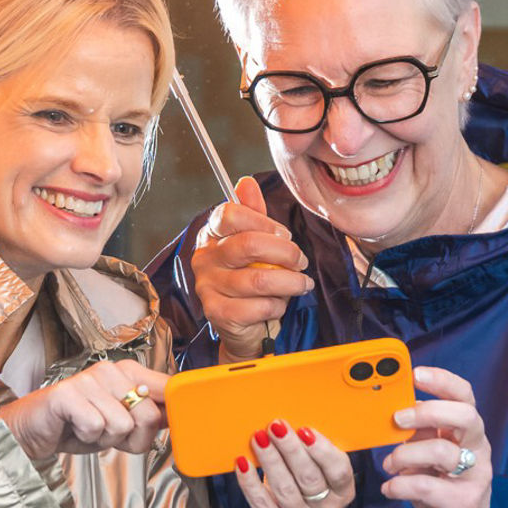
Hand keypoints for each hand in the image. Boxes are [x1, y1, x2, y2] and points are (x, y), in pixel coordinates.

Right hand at [0, 359, 167, 459]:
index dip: (173, 412)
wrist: (35, 430)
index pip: (167, 387)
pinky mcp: (68, 393)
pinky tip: (76, 428)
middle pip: (149, 415)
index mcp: (129, 372)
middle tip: (109, 433)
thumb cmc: (79, 425)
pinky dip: (87, 437)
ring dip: (106, 439)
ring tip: (89, 429)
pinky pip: (96, 426)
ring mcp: (89, 379)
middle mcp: (111, 371)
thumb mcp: (122, 422)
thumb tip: (180, 416)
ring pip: (122, 425)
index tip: (170, 425)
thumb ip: (149, 417)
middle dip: (133, 438)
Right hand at [192, 176, 315, 359]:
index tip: (283, 234)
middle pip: (249, 245)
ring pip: (259, 279)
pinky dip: (278, 306)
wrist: (243, 325)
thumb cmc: (250, 279)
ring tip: (302, 283)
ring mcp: (208, 286)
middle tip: (300, 260)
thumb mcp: (253, 242)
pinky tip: (280, 304)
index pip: (231, 214)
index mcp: (211, 235)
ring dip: (290, 282)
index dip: (264, 222)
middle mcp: (204, 258)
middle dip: (286, 252)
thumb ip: (252, 214)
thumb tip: (246, 182)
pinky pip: (258, 306)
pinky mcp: (218, 313)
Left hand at [235, 420, 353, 507]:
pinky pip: (261, 502)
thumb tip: (286, 424)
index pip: (340, 471)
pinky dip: (250, 480)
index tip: (305, 429)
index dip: (323, 450)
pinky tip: (242, 462)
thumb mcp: (309, 480)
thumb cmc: (295, 498)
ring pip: (285, 487)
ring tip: (258, 437)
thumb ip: (307, 456)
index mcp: (342, 494)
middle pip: (309, 477)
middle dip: (291, 448)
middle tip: (276, 426)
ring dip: (270, 459)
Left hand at [381, 367, 491, 507]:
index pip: (464, 396)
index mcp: (467, 431)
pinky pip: (428, 487)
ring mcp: (476, 476)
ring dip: (406, 454)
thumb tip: (390, 410)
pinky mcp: (465, 503)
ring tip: (389, 465)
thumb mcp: (428, 453)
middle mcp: (478, 449)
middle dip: (428, 412)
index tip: (415, 374)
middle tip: (398, 419)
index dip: (442, 380)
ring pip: (443, 452)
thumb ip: (418, 433)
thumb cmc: (441, 485)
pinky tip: (389, 489)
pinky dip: (401, 486)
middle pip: (465, 416)